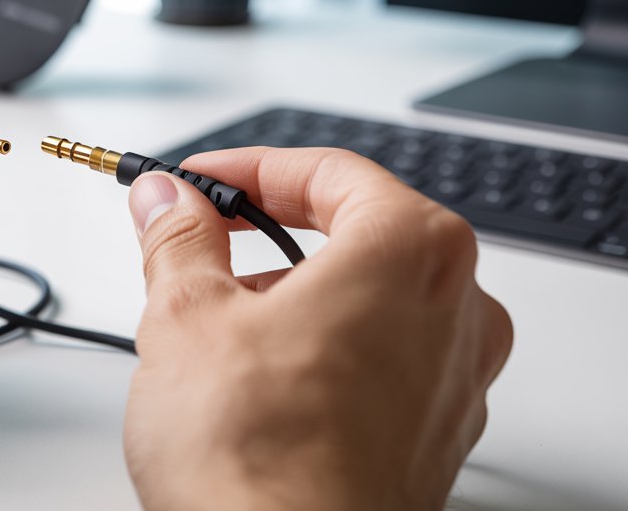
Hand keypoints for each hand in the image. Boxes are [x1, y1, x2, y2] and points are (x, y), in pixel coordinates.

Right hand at [122, 147, 512, 509]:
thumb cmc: (260, 458)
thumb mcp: (187, 316)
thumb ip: (179, 239)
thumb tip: (170, 203)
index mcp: (412, 252)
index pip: (331, 172)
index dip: (250, 169)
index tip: (200, 183)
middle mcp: (457, 310)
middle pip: (358, 232)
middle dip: (272, 233)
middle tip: (202, 241)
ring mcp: (455, 380)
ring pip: (371, 299)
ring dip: (296, 294)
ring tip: (219, 324)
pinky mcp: (435, 437)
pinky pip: (381, 360)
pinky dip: (323, 349)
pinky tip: (260, 379)